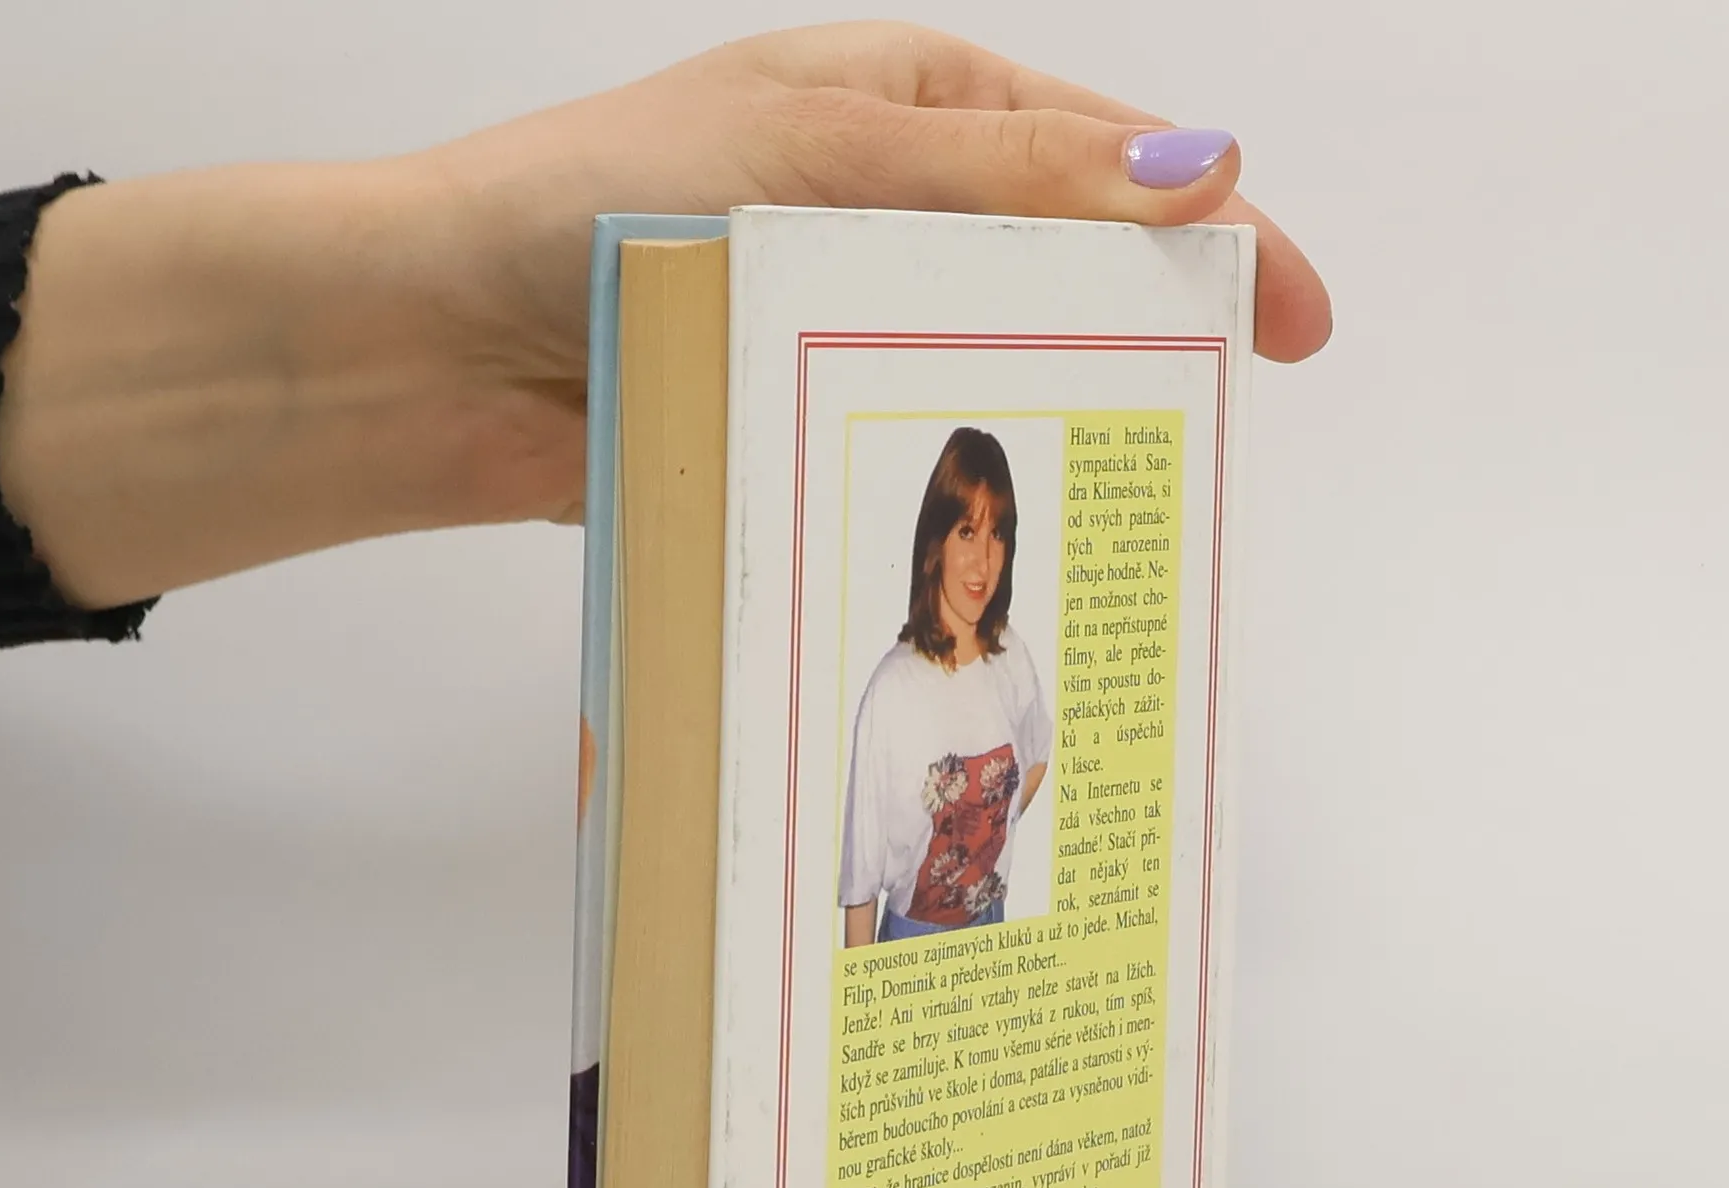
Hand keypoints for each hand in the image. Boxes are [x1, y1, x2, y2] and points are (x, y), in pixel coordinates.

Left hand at [431, 24, 1331, 521]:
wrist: (436, 340)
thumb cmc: (598, 202)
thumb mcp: (816, 151)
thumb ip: (1000, 174)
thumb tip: (1193, 166)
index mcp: (907, 109)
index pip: (1098, 159)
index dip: (1210, 231)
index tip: (1292, 317)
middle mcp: (887, 214)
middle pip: (1057, 274)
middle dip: (1141, 337)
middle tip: (1214, 422)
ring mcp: (842, 324)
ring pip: (985, 375)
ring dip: (1044, 425)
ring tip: (1124, 492)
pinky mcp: (797, 423)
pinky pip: (899, 451)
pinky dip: (945, 489)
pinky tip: (1002, 537)